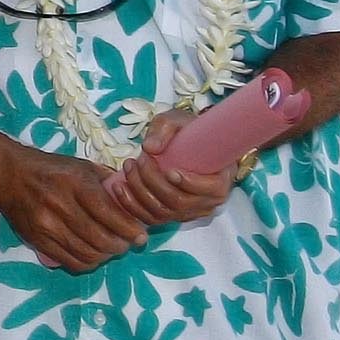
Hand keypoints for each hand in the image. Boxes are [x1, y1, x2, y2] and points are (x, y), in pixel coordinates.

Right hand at [0, 149, 148, 272]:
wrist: (8, 175)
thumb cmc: (50, 168)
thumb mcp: (81, 165)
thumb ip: (107, 181)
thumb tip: (133, 199)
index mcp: (75, 184)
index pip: (110, 215)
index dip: (130, 230)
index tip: (141, 235)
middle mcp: (60, 206)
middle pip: (101, 239)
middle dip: (120, 245)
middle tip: (127, 243)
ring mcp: (47, 226)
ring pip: (87, 254)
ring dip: (105, 255)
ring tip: (110, 248)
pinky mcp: (38, 240)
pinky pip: (70, 262)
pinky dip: (87, 262)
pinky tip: (92, 254)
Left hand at [110, 113, 237, 228]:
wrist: (185, 145)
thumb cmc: (186, 133)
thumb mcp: (177, 121)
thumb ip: (164, 129)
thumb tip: (150, 148)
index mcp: (220, 181)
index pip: (210, 190)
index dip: (188, 183)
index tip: (169, 170)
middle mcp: (207, 202)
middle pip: (179, 202)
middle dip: (152, 182)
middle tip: (138, 160)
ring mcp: (189, 212)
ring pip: (162, 213)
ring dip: (138, 192)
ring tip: (128, 167)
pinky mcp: (170, 216)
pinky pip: (150, 219)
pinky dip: (131, 205)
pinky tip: (119, 187)